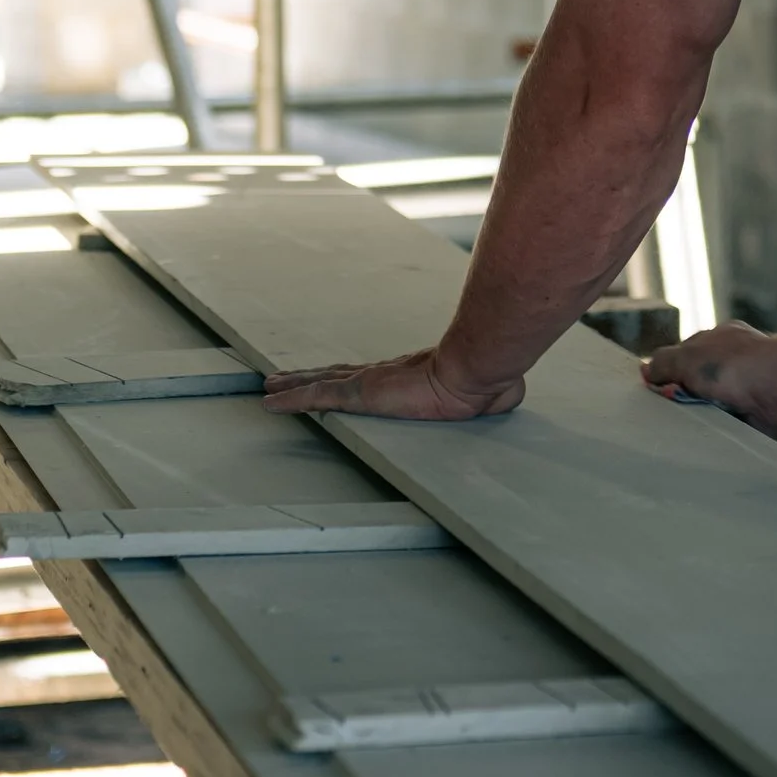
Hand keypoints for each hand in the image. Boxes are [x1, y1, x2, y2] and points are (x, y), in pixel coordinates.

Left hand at [263, 348, 523, 421]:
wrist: (474, 373)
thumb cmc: (484, 382)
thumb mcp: (487, 394)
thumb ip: (491, 395)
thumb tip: (508, 395)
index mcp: (407, 379)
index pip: (368, 377)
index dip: (345, 377)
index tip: (331, 378)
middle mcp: (382, 376)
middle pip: (335, 374)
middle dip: (308, 376)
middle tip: (282, 377)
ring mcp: (368, 383)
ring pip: (318, 383)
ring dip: (291, 386)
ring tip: (268, 387)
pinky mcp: (358, 393)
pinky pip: (315, 397)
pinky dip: (290, 400)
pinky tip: (269, 403)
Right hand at [640, 319, 776, 443]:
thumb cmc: (736, 366)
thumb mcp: (688, 357)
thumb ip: (664, 363)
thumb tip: (647, 372)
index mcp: (719, 345)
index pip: (686, 360)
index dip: (668, 379)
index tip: (655, 398)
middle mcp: (734, 369)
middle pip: (698, 390)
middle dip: (683, 406)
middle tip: (665, 425)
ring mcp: (748, 395)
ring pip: (714, 415)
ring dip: (702, 427)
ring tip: (683, 443)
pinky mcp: (759, 423)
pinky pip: (733, 435)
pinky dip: (723, 442)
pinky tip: (708, 449)